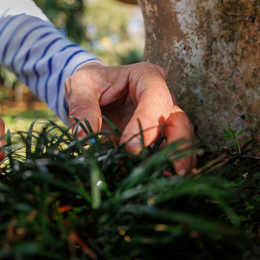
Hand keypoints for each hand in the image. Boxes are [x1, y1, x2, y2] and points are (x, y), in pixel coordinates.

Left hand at [65, 62, 195, 173]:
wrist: (92, 92)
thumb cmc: (90, 84)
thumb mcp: (79, 86)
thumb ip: (82, 106)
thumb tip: (84, 136)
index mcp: (145, 77)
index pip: (155, 97)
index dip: (146, 122)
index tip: (129, 147)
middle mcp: (161, 96)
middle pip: (179, 119)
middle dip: (178, 144)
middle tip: (176, 170)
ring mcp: (162, 118)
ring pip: (180, 138)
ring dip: (179, 160)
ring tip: (174, 181)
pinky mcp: (157, 137)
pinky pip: (167, 152)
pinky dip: (167, 167)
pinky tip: (164, 182)